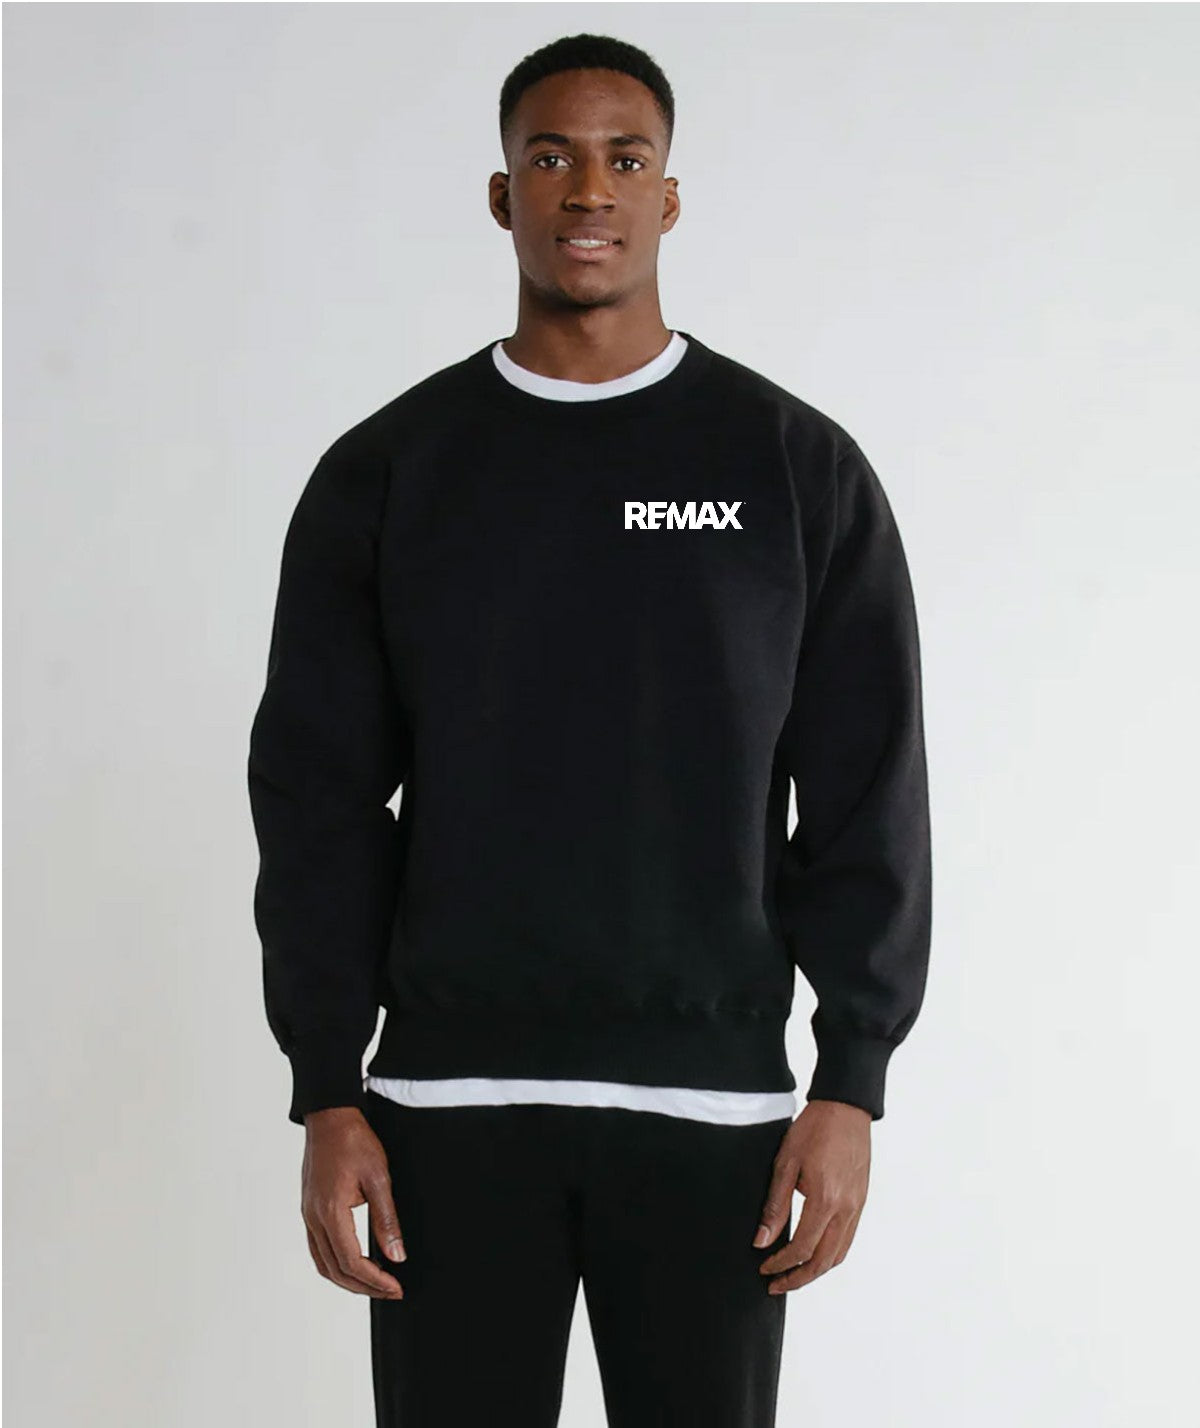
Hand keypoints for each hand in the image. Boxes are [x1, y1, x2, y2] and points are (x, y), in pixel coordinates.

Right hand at [300, 1106, 406, 1298]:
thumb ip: (386, 1219)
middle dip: (363, 1287)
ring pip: (323, 1263)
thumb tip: (397, 1255)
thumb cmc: (354, 1140)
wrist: (330, 1116)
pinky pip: (318, 1248)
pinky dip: (336, 1263)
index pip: (351, 1262)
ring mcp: (308, 1215)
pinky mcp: (309, 1209)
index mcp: (330, 1212)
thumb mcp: (379, 1177)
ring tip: (375, 1283)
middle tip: (390, 1291)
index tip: (396, 1287)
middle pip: (335, 1270)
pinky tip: (355, 1263)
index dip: (374, 1281)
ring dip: (348, 1279)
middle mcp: (314, 1218)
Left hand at [753, 1098, 870, 1293]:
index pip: (802, 1248)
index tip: (763, 1268)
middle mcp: (846, 1209)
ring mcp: (857, 1206)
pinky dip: (830, 1254)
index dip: (781, 1264)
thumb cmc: (814, 1129)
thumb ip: (775, 1205)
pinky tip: (814, 1252)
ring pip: (838, 1254)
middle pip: (823, 1261)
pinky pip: (847, 1239)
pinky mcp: (861, 1201)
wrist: (845, 1108)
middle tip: (775, 1285)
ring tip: (793, 1275)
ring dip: (815, 1271)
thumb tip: (762, 1240)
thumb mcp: (786, 1163)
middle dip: (798, 1278)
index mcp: (826, 1200)